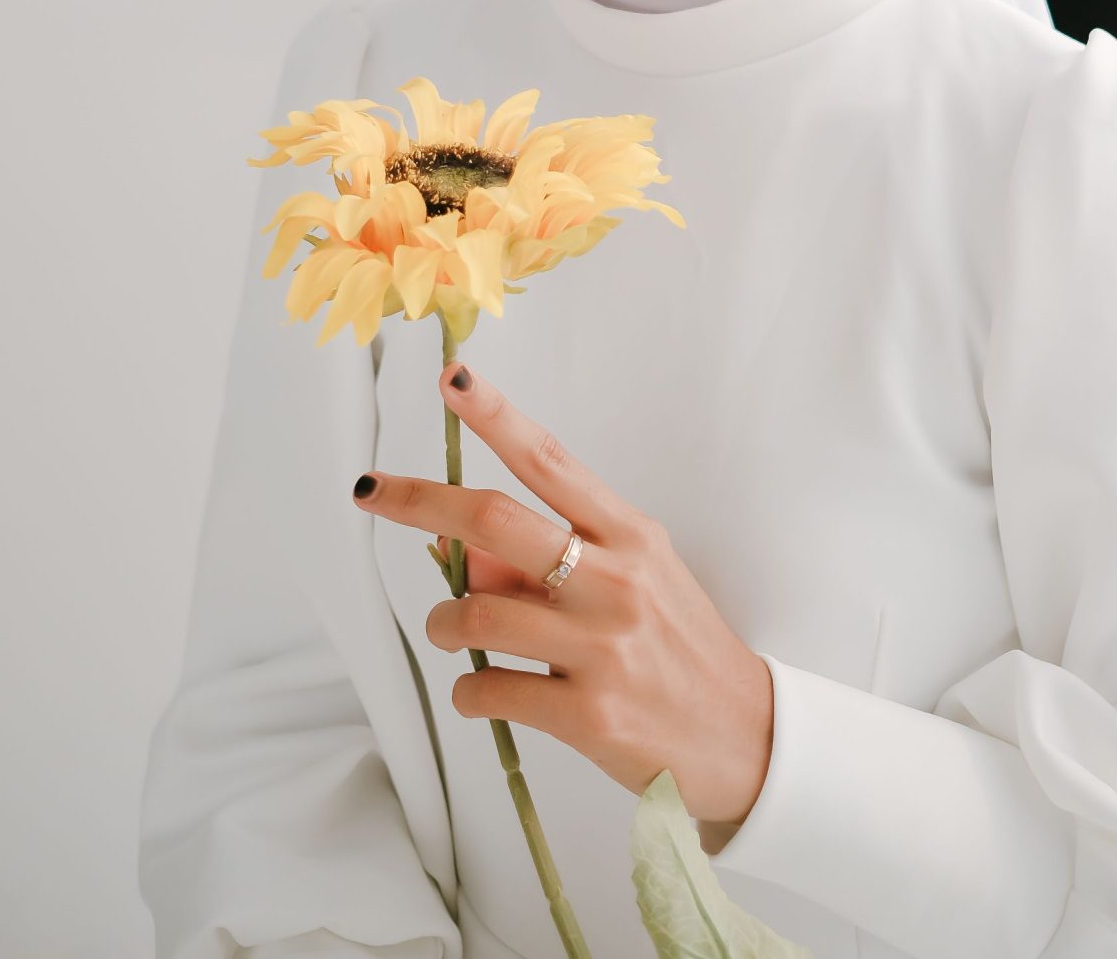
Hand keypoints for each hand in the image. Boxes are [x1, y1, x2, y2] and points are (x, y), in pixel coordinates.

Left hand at [354, 359, 773, 831]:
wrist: (743, 736)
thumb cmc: (677, 647)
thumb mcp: (629, 583)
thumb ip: (548, 560)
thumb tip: (454, 546)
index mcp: (630, 535)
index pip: (550, 460)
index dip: (495, 416)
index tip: (453, 380)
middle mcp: (615, 580)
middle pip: (496, 521)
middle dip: (420, 500)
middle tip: (372, 491)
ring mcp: (602, 648)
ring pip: (477, 613)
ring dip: (443, 622)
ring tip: (449, 630)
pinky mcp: (589, 715)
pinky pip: (488, 690)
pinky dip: (468, 690)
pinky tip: (481, 691)